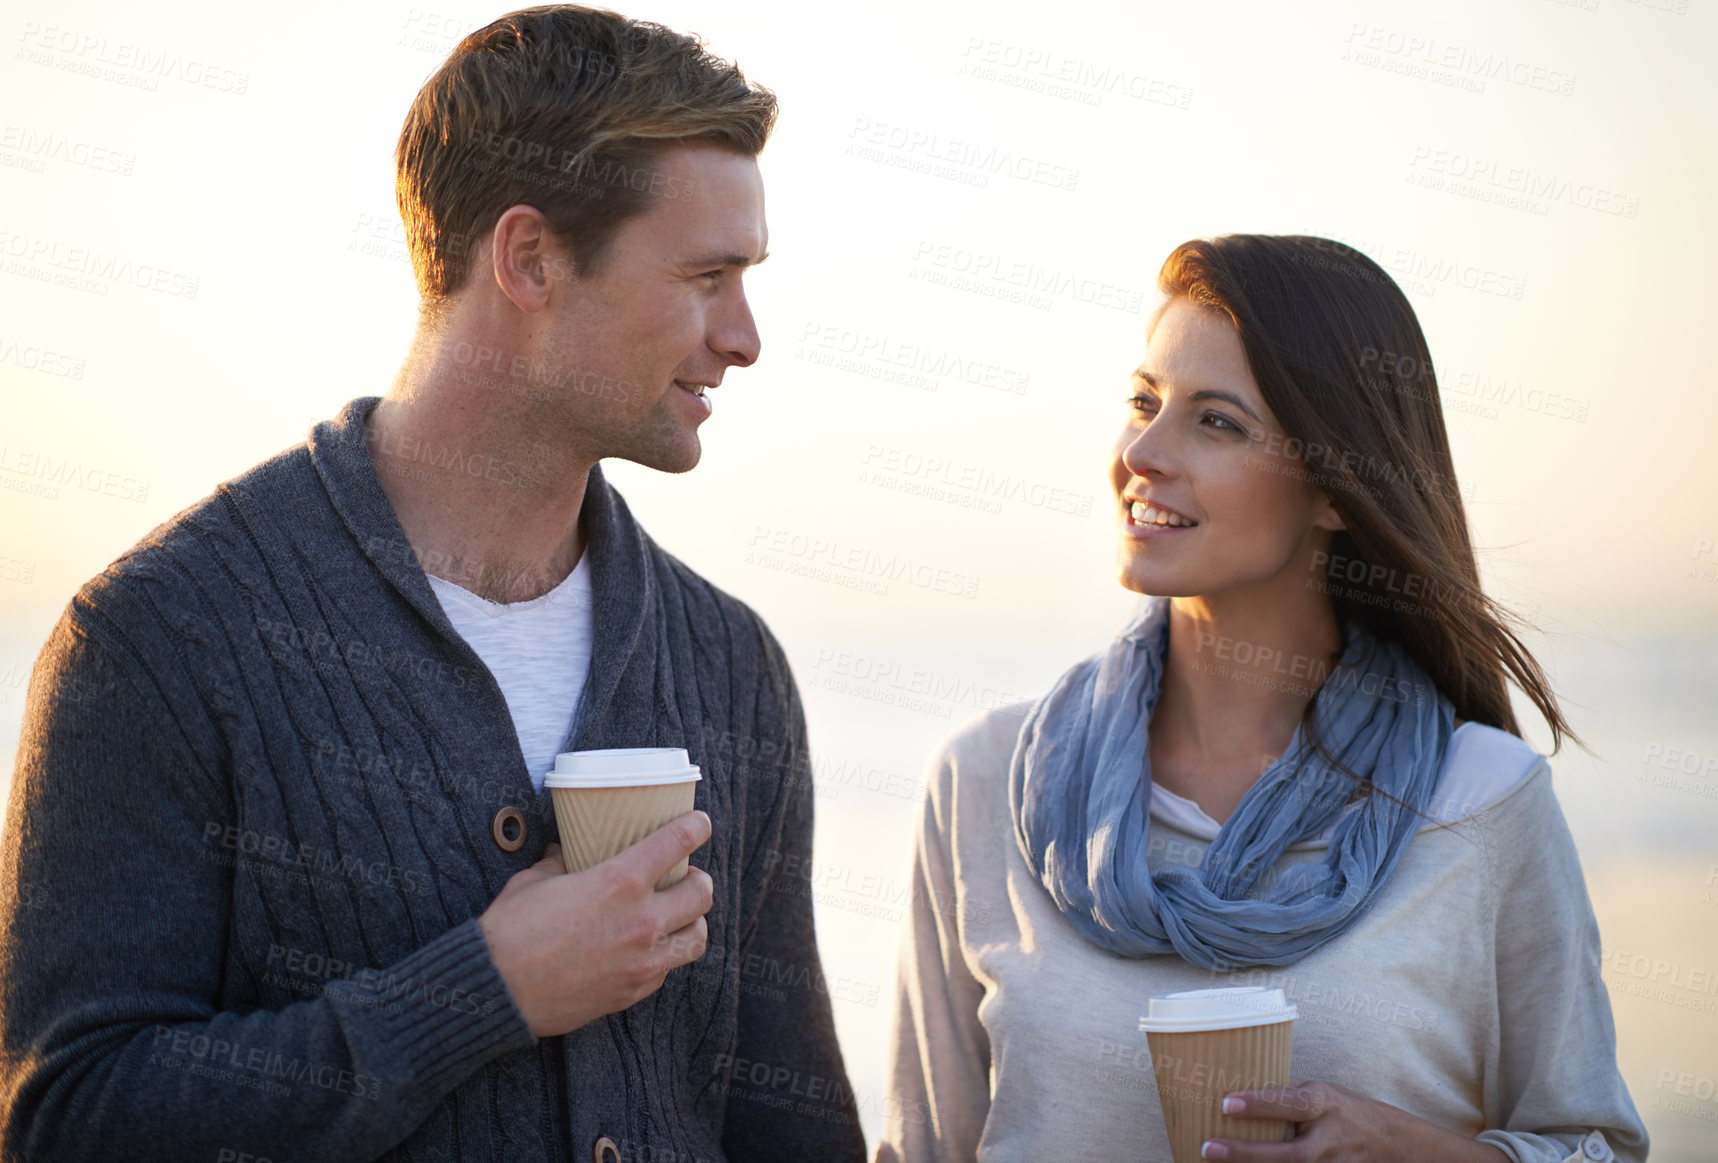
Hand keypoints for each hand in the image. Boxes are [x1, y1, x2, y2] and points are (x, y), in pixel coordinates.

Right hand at [477, 810, 713, 1037]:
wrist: (496, 991)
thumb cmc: (510, 930)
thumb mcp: (536, 879)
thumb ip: (562, 861)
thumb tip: (566, 852)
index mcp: (620, 882)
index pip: (677, 843)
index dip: (696, 827)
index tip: (700, 824)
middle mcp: (641, 921)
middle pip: (701, 893)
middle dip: (699, 879)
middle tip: (685, 876)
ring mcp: (642, 961)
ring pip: (698, 937)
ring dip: (694, 921)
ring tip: (679, 916)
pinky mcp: (633, 992)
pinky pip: (667, 970)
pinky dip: (665, 956)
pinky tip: (648, 949)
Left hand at [1201, 1080, 1508, 1161]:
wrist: (1399, 1146)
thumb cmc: (1350, 1111)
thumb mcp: (1323, 1091)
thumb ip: (1287, 1090)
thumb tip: (1240, 1080)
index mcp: (1325, 1104)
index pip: (1288, 1103)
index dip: (1257, 1103)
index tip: (1225, 1102)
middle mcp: (1328, 1139)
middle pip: (1286, 1153)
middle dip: (1246, 1152)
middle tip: (1208, 1148)